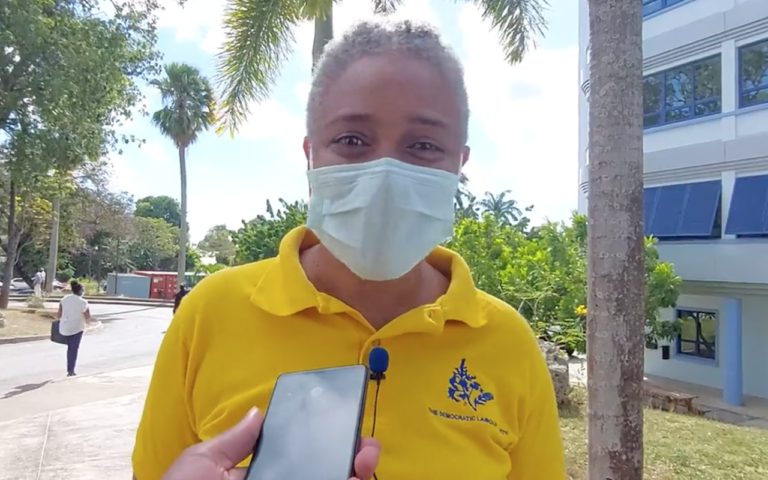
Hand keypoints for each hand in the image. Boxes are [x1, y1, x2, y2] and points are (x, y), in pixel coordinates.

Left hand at [160, 408, 380, 479]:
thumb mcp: (201, 463)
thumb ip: (232, 441)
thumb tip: (258, 413)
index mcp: (259, 476)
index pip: (300, 458)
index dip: (326, 443)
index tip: (344, 428)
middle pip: (326, 474)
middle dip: (352, 459)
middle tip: (365, 451)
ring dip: (355, 476)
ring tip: (363, 464)